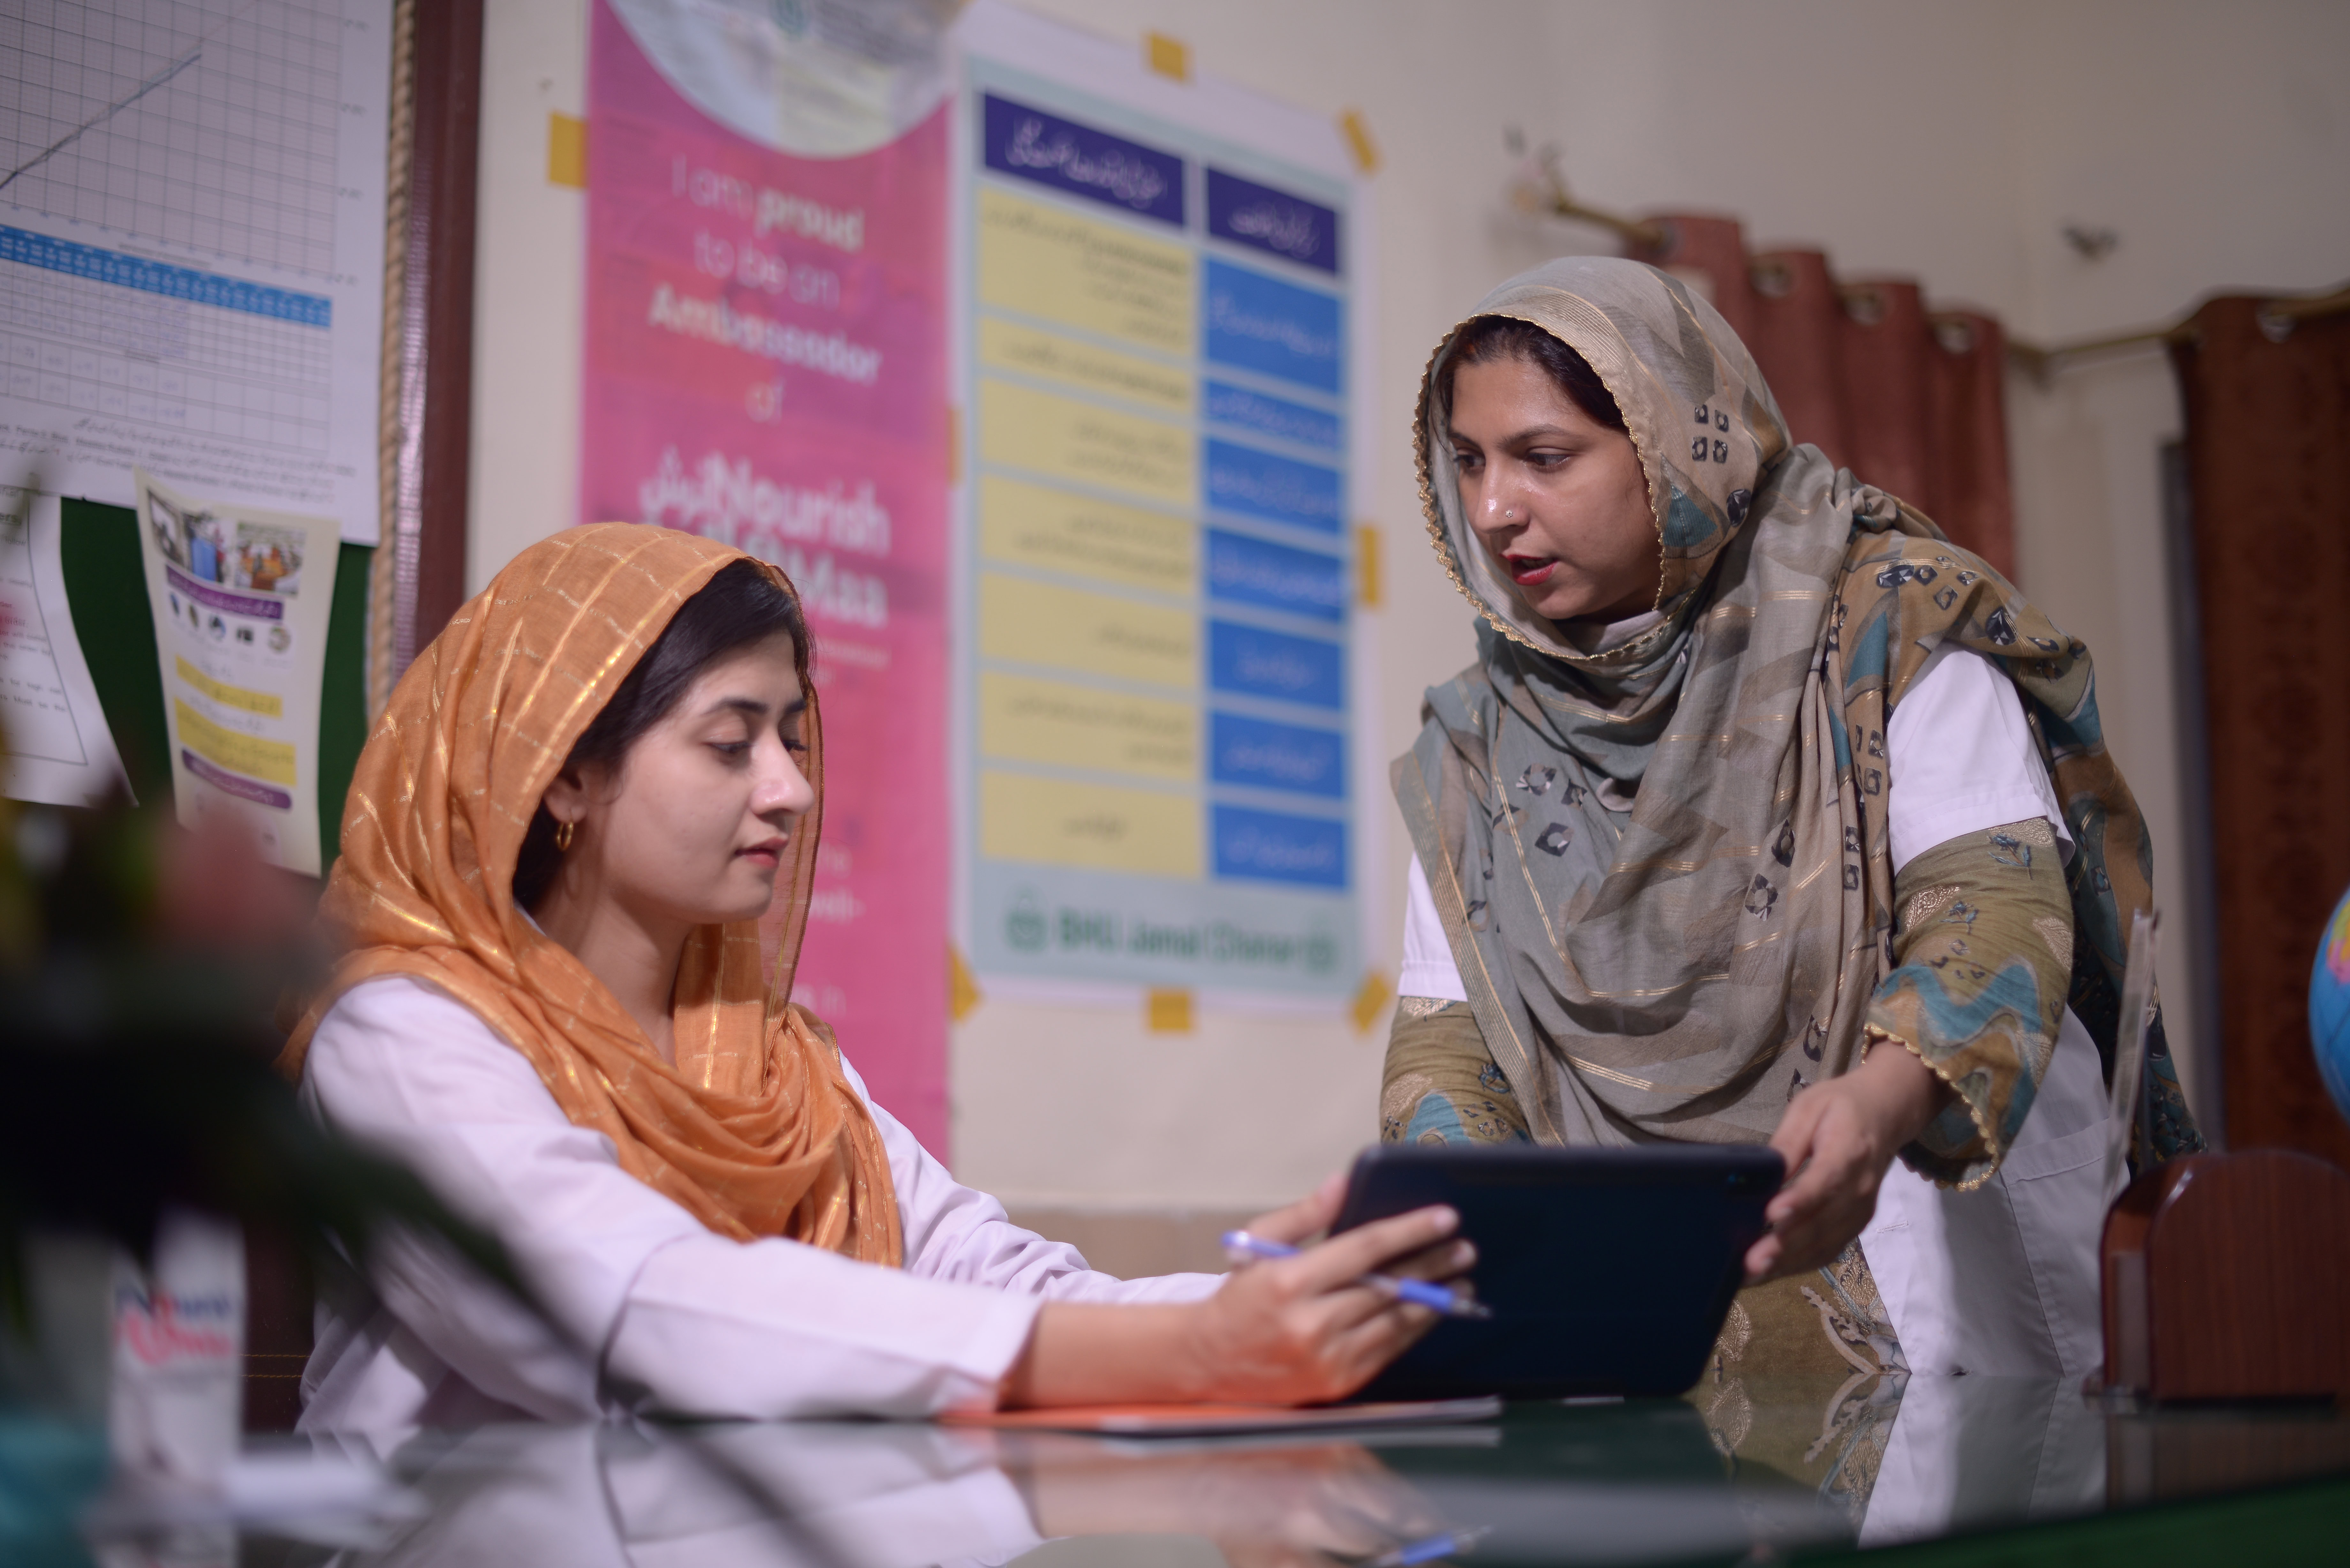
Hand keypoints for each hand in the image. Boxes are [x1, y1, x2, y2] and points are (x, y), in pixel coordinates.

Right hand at [1003, 1171, 1471, 1408]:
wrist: (1210, 1360)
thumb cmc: (1240, 1295)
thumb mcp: (1260, 1243)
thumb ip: (1305, 1215)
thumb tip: (1344, 1182)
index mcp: (1288, 1282)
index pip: (1364, 1249)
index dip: (1409, 1231)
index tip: (1444, 1217)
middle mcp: (1310, 1324)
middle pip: (1388, 1287)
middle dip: (1433, 1265)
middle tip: (1465, 1248)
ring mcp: (1326, 1358)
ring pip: (1396, 1323)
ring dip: (1435, 1300)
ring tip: (1462, 1280)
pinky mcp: (1338, 1383)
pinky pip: (1388, 1351)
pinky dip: (1413, 1329)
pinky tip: (1432, 1311)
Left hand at [1744, 1044, 1947, 1283]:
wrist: (1885, 1114)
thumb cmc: (1840, 1107)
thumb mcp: (1809, 1108)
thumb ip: (1787, 1142)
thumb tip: (1764, 1173)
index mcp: (1850, 1151)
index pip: (1825, 1181)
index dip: (1800, 1201)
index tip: (1772, 1215)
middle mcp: (1861, 1188)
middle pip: (1823, 1222)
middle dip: (1786, 1245)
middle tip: (1751, 1262)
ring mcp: (1861, 1210)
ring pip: (1825, 1243)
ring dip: (1789, 1262)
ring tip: (1753, 1274)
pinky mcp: (1856, 1223)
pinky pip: (1829, 1249)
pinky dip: (1801, 1263)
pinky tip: (1771, 1271)